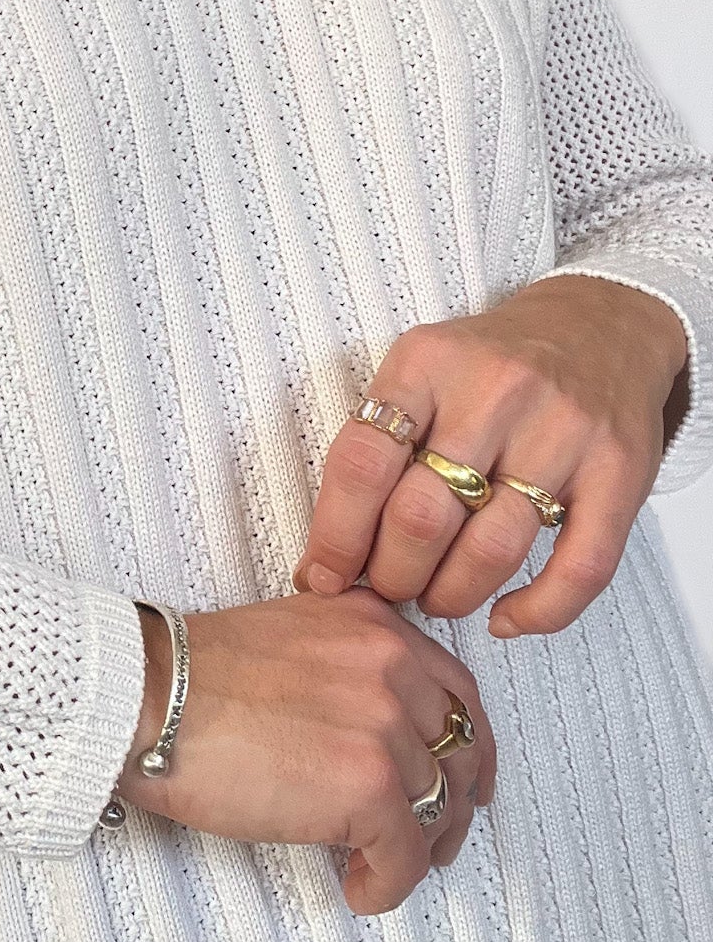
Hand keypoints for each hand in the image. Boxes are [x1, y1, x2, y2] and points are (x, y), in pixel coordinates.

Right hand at [116, 588, 496, 914]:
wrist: (145, 698)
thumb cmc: (190, 677)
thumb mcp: (290, 635)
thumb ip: (344, 663)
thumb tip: (369, 729)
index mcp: (373, 625)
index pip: (458, 691)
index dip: (468, 746)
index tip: (465, 781)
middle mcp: (392, 666)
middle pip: (460, 751)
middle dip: (455, 804)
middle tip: (436, 839)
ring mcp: (385, 726)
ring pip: (437, 808)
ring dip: (414, 850)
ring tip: (380, 869)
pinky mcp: (368, 786)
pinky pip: (405, 856)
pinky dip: (386, 885)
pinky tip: (357, 890)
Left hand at [291, 275, 688, 637]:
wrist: (597, 324)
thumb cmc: (490, 364)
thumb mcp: (421, 370)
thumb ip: (379, 444)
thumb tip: (327, 555)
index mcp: (428, 362)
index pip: (362, 463)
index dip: (334, 536)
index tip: (322, 575)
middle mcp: (496, 391)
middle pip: (422, 516)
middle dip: (393, 574)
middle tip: (389, 587)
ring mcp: (562, 431)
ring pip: (493, 548)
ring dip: (452, 594)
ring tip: (437, 598)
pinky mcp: (619, 471)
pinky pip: (580, 567)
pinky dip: (537, 611)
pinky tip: (504, 618)